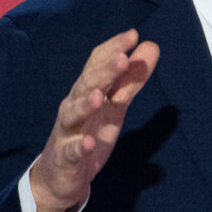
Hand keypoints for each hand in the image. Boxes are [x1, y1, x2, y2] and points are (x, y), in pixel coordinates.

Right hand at [29, 29, 158, 211]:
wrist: (60, 176)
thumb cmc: (88, 133)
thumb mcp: (114, 107)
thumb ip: (131, 79)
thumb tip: (151, 46)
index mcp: (87, 91)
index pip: (97, 64)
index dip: (113, 49)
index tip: (133, 35)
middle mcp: (74, 106)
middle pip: (86, 84)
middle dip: (103, 71)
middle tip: (122, 58)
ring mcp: (67, 131)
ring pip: (73, 113)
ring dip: (85, 104)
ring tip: (99, 96)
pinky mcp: (66, 158)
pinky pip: (71, 151)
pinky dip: (79, 147)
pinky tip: (89, 143)